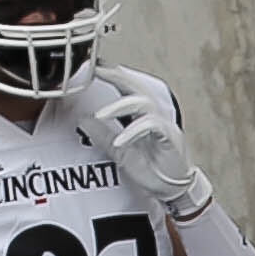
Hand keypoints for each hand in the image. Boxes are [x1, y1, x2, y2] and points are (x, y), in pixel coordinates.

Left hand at [78, 61, 211, 217]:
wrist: (171, 190)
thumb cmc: (150, 169)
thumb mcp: (119, 152)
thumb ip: (102, 136)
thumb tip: (82, 120)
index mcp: (141, 115)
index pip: (125, 88)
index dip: (110, 74)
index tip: (91, 65)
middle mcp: (153, 115)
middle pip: (136, 87)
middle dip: (117, 75)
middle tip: (97, 68)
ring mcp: (163, 125)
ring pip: (143, 104)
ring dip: (119, 107)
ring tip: (100, 114)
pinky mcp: (170, 138)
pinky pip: (152, 127)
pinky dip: (133, 132)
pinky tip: (119, 140)